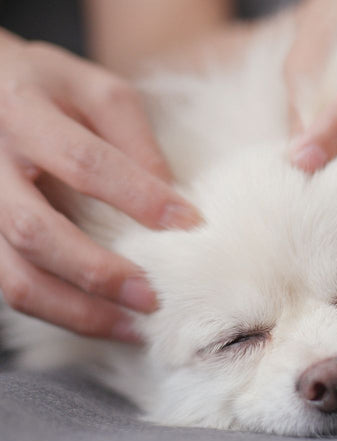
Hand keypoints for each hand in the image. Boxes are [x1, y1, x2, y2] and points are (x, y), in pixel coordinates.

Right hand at [0, 31, 200, 340]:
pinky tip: (103, 320)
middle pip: (37, 232)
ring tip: (133, 329)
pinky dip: (60, 312)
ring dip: (77, 312)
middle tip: (152, 297)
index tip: (189, 223)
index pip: (84, 163)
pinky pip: (12, 288)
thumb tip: (170, 196)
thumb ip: (132, 135)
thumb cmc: (47, 87)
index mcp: (23, 113)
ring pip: (15, 277)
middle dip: (99, 272)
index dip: (138, 197)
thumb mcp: (93, 90)